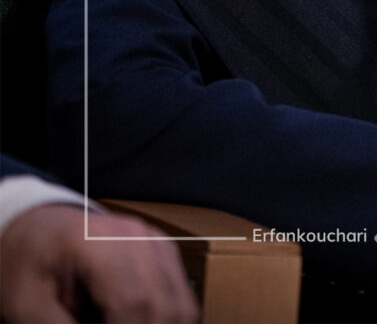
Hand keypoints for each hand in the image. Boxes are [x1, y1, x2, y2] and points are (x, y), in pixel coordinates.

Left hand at [0, 204, 198, 322]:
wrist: (38, 229)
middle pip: (165, 304)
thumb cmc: (28, 264)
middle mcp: (135, 234)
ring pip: (182, 302)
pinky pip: (181, 293)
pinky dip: (166, 317)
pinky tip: (137, 321)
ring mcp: (153, 239)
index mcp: (95, 242)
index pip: (133, 301)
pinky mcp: (162, 249)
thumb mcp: (27, 306)